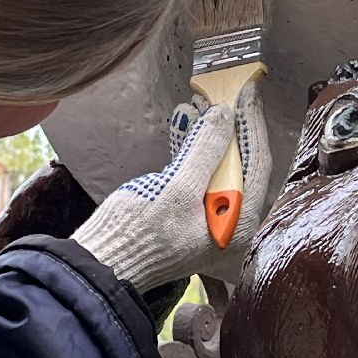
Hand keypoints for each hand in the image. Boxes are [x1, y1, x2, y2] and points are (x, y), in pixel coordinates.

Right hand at [72, 80, 271, 288]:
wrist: (101, 265)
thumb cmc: (137, 235)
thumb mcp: (177, 188)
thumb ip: (206, 149)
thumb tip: (226, 115)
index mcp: (238, 225)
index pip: (257, 164)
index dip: (252, 124)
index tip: (248, 93)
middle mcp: (230, 225)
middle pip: (240, 164)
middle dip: (229, 126)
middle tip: (225, 93)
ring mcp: (209, 220)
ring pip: (218, 166)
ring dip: (208, 135)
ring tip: (200, 104)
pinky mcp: (187, 214)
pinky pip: (198, 175)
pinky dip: (191, 150)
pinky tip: (184, 125)